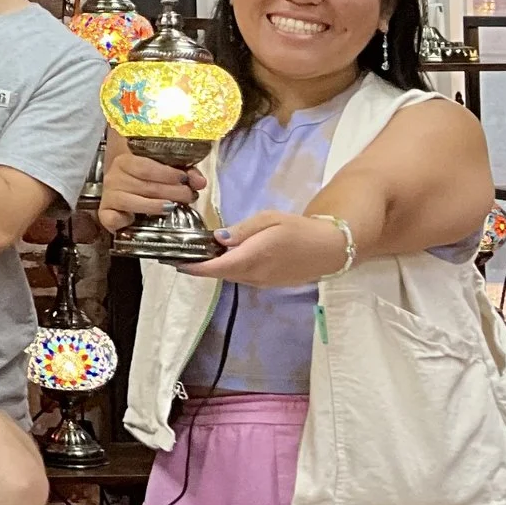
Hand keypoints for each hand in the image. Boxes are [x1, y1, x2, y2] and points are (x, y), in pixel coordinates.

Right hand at [96, 141, 201, 230]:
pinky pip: (112, 219)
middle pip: (144, 185)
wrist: (121, 190)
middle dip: (170, 191)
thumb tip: (200, 182)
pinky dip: (122, 221)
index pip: (146, 167)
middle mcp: (114, 177)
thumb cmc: (145, 180)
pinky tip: (135, 221)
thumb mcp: (165, 172)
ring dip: (155, 205)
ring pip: (132, 201)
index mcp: (126, 161)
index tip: (185, 180)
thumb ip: (184, 174)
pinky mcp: (105, 214)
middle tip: (188, 196)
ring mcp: (108, 196)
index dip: (168, 174)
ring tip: (172, 207)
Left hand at [183, 210, 349, 286]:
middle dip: (201, 266)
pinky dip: (230, 270)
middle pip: (220, 274)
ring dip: (215, 268)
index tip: (175, 262)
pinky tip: (226, 258)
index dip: (194, 267)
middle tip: (183, 253)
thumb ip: (242, 231)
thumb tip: (218, 239)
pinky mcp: (269, 284)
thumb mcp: (269, 220)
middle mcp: (255, 275)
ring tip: (200, 253)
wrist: (330, 249)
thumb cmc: (299, 229)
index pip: (216, 268)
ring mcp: (262, 283)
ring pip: (231, 277)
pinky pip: (242, 278)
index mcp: (253, 258)